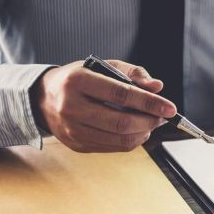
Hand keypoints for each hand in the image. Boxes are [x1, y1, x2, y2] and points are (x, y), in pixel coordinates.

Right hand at [34, 60, 176, 152]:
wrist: (42, 98)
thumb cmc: (79, 79)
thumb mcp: (103, 66)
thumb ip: (133, 73)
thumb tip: (158, 87)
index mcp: (77, 81)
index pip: (121, 94)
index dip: (149, 103)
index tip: (171, 108)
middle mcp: (70, 107)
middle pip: (121, 122)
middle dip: (149, 121)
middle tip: (162, 116)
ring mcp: (72, 129)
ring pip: (119, 139)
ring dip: (144, 133)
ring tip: (152, 122)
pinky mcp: (76, 144)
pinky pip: (113, 147)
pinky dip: (132, 140)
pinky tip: (138, 131)